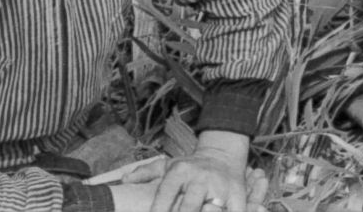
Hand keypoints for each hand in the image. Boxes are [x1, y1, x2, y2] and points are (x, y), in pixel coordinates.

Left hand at [146, 130, 266, 211]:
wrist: (224, 156)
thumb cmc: (190, 166)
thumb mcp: (168, 164)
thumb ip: (146, 172)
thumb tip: (124, 179)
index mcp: (181, 171)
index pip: (166, 193)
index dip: (158, 210)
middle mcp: (201, 179)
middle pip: (190, 206)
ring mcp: (221, 188)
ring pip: (212, 211)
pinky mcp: (238, 196)